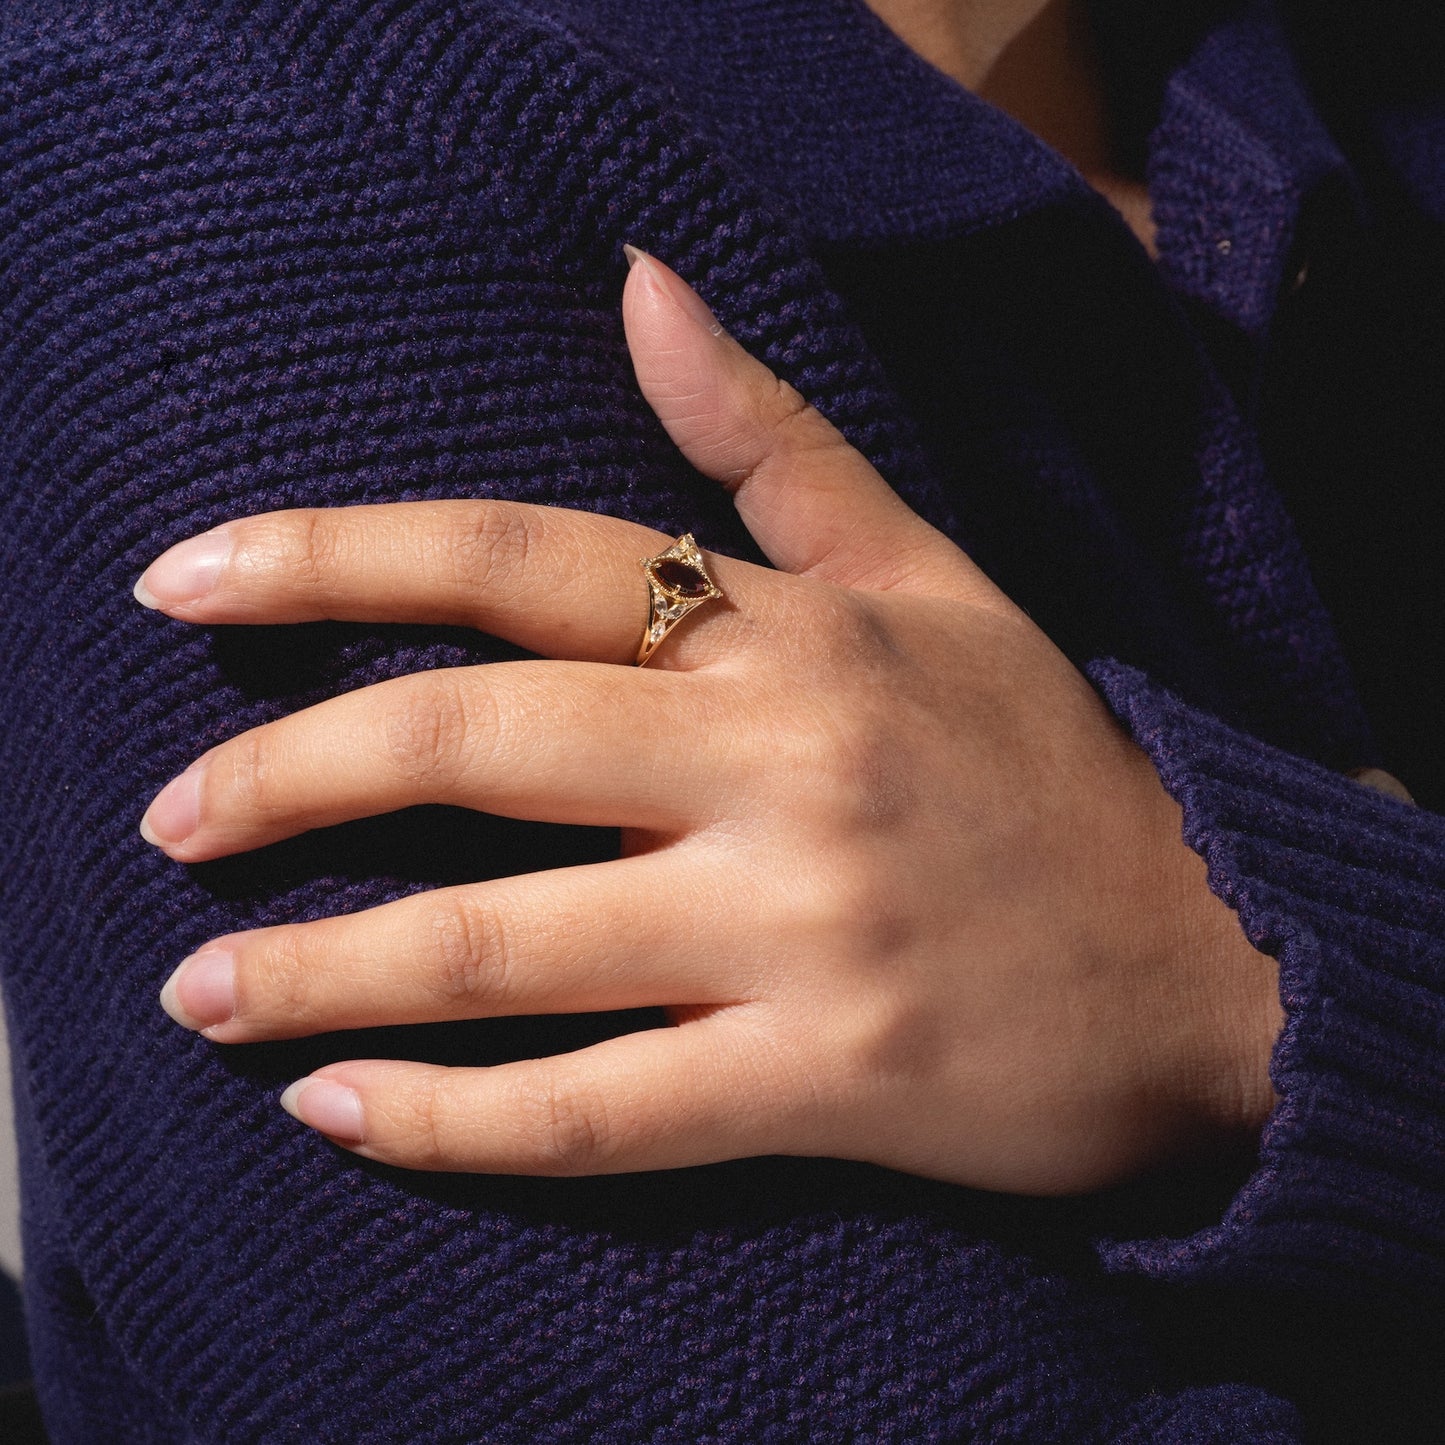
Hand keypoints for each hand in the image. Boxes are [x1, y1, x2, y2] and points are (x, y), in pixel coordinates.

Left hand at [136, 248, 1280, 1193]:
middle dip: (282, 776)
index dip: (329, 557)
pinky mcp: (825, 1082)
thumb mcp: (930, 574)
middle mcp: (784, 763)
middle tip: (167, 825)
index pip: (516, 556)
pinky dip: (451, 1124)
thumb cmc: (1052, 763)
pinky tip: (338, 1113)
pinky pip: (597, 1112)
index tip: (180, 582)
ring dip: (319, 969)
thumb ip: (774, 440)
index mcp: (793, 631)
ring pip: (501, 944)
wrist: (1216, 956)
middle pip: (470, 738)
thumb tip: (641, 281)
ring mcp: (802, 930)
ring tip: (199, 990)